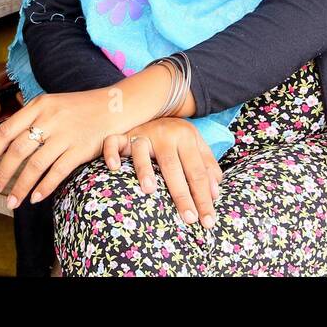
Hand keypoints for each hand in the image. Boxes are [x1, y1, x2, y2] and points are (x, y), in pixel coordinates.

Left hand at [0, 89, 123, 208]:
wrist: (115, 105)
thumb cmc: (80, 108)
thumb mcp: (52, 103)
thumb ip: (31, 119)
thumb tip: (5, 142)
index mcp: (39, 106)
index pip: (6, 130)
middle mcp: (50, 119)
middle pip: (17, 150)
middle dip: (2, 173)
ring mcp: (66, 134)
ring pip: (35, 164)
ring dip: (20, 186)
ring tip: (11, 202)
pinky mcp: (81, 148)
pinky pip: (58, 171)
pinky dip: (44, 187)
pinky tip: (35, 198)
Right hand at [104, 118, 221, 227]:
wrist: (156, 106)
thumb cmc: (177, 137)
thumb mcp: (197, 147)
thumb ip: (208, 168)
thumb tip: (215, 194)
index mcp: (186, 137)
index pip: (198, 171)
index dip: (204, 197)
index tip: (208, 221)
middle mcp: (165, 134)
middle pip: (173, 166)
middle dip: (182, 194)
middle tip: (189, 218)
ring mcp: (142, 133)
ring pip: (142, 152)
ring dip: (145, 170)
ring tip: (150, 190)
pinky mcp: (123, 135)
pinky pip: (114, 142)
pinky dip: (112, 153)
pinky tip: (114, 168)